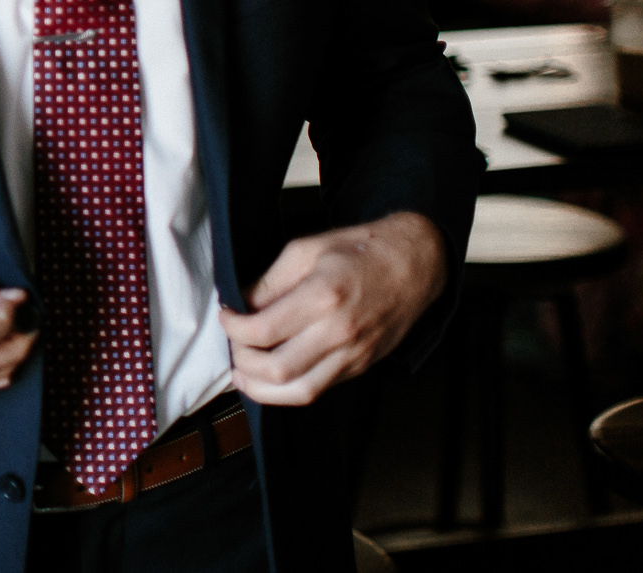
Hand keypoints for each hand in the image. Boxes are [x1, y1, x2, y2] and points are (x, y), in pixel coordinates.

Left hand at [219, 211, 446, 405]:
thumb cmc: (362, 251)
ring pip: (300, 392)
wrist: (416, 264)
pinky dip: (289, 389)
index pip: (264, 330)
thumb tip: (241, 304)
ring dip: (262, 389)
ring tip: (243, 373)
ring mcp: (354, 355)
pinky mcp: (361, 366)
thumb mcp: (306, 249)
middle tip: (232, 345)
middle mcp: (341, 332)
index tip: (226, 316)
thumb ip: (270, 281)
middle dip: (243, 362)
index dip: (234, 328)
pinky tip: (272, 375)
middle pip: (278, 370)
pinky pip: (320, 389)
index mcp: (324, 297)